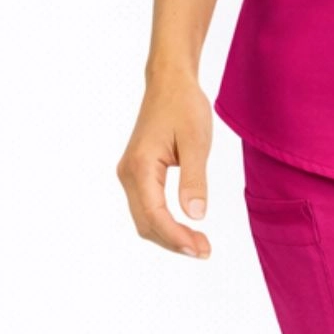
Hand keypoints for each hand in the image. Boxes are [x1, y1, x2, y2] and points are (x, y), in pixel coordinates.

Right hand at [117, 70, 214, 257]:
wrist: (169, 83)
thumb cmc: (183, 106)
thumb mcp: (196, 142)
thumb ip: (194, 179)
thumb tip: (196, 215)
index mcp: (140, 166)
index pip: (154, 214)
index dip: (176, 237)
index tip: (200, 248)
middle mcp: (128, 174)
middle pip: (146, 223)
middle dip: (174, 241)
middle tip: (205, 250)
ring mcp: (130, 174)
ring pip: (145, 219)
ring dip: (169, 235)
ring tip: (199, 243)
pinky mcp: (137, 174)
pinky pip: (147, 207)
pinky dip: (165, 223)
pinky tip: (185, 228)